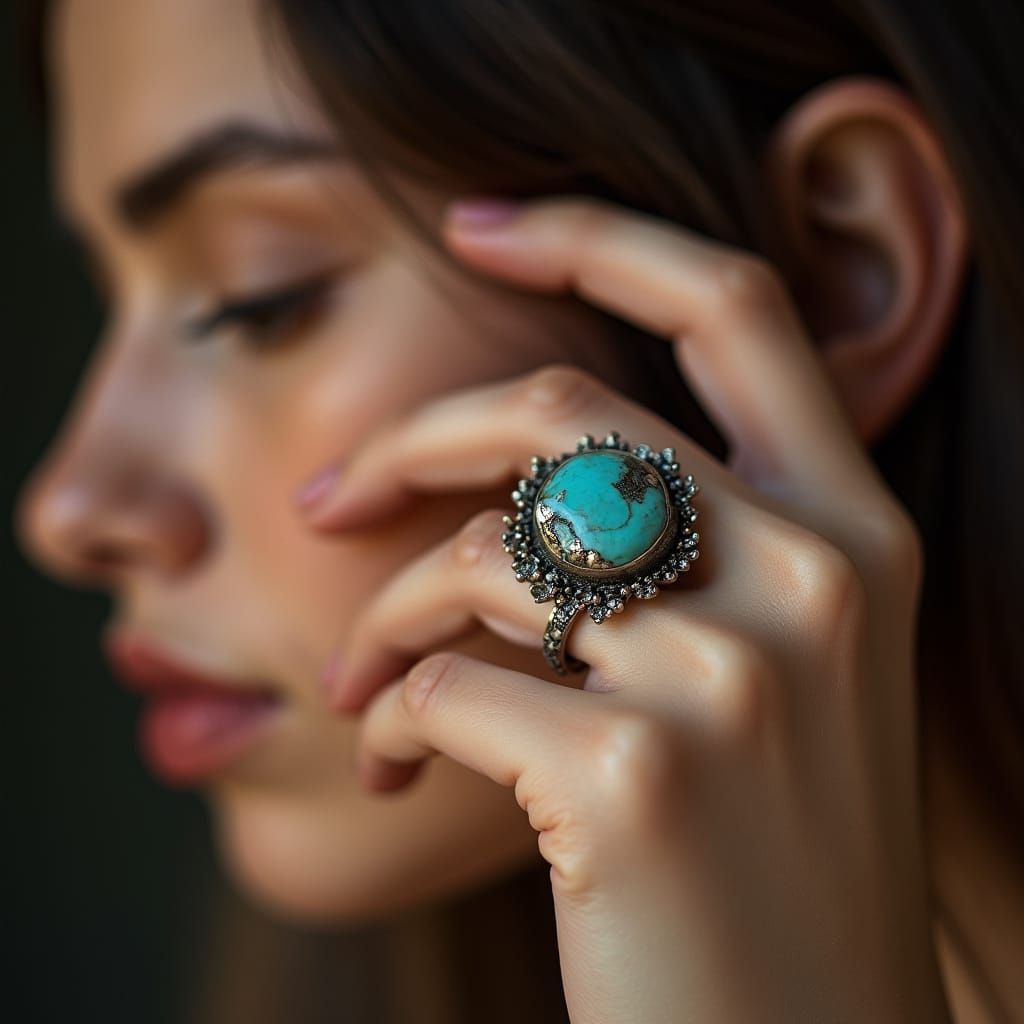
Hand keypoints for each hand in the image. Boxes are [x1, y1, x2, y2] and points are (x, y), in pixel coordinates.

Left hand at [295, 196, 952, 1022]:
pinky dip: (390, 710)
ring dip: (382, 607)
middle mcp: (816, 576)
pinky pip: (448, 685)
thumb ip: (694, 544)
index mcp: (857, 529)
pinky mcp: (639, 779)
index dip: (598, 235)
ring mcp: (735, 675)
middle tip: (329, 493)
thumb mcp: (775, 665)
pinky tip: (389, 763)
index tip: (475, 226)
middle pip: (562, 409)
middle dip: (416, 432)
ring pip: (484, 554)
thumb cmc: (767, 847)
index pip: (733, 304)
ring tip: (352, 674)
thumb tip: (521, 476)